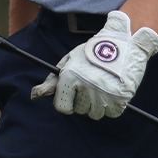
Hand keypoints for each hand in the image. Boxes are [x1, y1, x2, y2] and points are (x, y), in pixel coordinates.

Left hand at [31, 11, 157, 119]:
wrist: (123, 44)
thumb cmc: (92, 53)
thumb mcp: (69, 62)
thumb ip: (52, 81)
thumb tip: (34, 96)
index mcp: (69, 77)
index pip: (62, 107)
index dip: (67, 100)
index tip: (74, 92)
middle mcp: (85, 87)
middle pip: (80, 110)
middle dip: (84, 100)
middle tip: (92, 82)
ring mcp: (103, 95)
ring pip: (95, 113)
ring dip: (98, 104)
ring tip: (103, 85)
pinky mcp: (119, 100)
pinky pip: (111, 113)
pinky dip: (113, 105)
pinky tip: (113, 89)